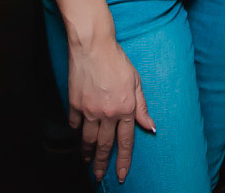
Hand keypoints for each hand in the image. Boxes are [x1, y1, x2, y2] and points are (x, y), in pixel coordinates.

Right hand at [67, 38, 156, 183]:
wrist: (93, 47)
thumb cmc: (117, 61)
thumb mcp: (136, 82)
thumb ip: (142, 107)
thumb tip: (150, 127)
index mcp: (126, 108)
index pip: (126, 141)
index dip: (123, 160)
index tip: (120, 174)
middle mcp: (107, 113)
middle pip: (104, 146)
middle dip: (102, 164)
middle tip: (98, 176)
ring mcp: (89, 110)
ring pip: (88, 139)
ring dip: (88, 153)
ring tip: (87, 162)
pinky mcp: (74, 104)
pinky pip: (74, 124)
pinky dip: (76, 131)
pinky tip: (78, 135)